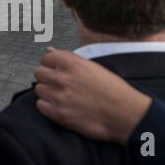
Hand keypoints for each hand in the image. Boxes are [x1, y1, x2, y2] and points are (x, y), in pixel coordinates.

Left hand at [34, 48, 151, 144]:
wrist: (125, 114)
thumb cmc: (113, 90)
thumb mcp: (93, 67)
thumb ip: (69, 59)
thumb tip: (49, 51)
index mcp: (72, 63)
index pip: (46, 57)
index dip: (50, 63)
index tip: (56, 69)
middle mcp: (62, 78)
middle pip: (39, 72)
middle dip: (47, 77)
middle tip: (58, 83)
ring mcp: (59, 96)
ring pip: (38, 89)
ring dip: (47, 91)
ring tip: (61, 95)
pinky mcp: (58, 114)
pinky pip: (40, 105)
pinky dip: (47, 105)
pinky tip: (59, 106)